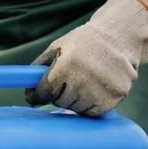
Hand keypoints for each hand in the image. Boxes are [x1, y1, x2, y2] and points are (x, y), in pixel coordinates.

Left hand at [26, 0, 147, 116]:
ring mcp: (103, 89)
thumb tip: (28, 92)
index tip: (34, 97)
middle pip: (61, 101)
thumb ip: (40, 67)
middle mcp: (85, 78)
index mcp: (68, 64)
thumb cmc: (84, 42)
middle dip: (58, 94)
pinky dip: (89, 106)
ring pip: (76, 108)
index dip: (37, 96)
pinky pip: (94, 112)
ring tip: (80, 84)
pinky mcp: (117, 96)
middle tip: (65, 83)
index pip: (45, 92)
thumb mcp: (58, 47)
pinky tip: (91, 91)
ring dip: (74, 101)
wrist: (119, 36)